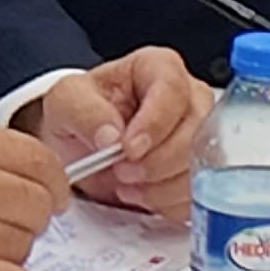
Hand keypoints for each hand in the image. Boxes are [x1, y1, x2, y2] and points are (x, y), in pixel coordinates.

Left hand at [12, 49, 208, 220]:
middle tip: (123, 173)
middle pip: (196, 130)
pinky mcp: (201, 170)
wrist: (83, 144)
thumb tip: (112, 136)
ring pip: (202, 166)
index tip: (128, 149)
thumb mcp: (67, 101)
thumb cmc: (82, 112)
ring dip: (162, 187)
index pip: (172, 89)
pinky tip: (141, 196)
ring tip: (126, 186)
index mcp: (158, 68)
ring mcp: (201, 134)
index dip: (154, 123)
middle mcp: (189, 97)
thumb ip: (86, 113)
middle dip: (158, 161)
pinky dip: (168, 203)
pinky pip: (198, 192)